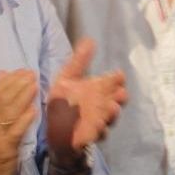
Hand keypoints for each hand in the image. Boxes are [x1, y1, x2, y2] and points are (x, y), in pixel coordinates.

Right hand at [0, 69, 39, 174]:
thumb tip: (2, 73)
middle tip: (31, 74)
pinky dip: (24, 120)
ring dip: (22, 97)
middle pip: (2, 99)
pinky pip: (16, 131)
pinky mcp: (6, 146)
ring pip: (9, 112)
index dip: (10, 79)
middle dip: (17, 84)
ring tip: (34, 86)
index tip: (22, 70)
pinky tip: (34, 111)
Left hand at [45, 38, 127, 160]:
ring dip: (112, 113)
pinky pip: (100, 133)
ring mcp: (99, 120)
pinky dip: (100, 130)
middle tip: (120, 94)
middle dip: (120, 97)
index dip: (117, 79)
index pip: (113, 81)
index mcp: (97, 88)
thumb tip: (90, 39)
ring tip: (111, 108)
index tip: (118, 75)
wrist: (54, 128)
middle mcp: (102, 103)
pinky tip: (98, 127)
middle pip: (117, 99)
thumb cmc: (63, 100)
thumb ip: (79, 61)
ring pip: (111, 116)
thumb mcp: (68, 78)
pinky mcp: (92, 135)